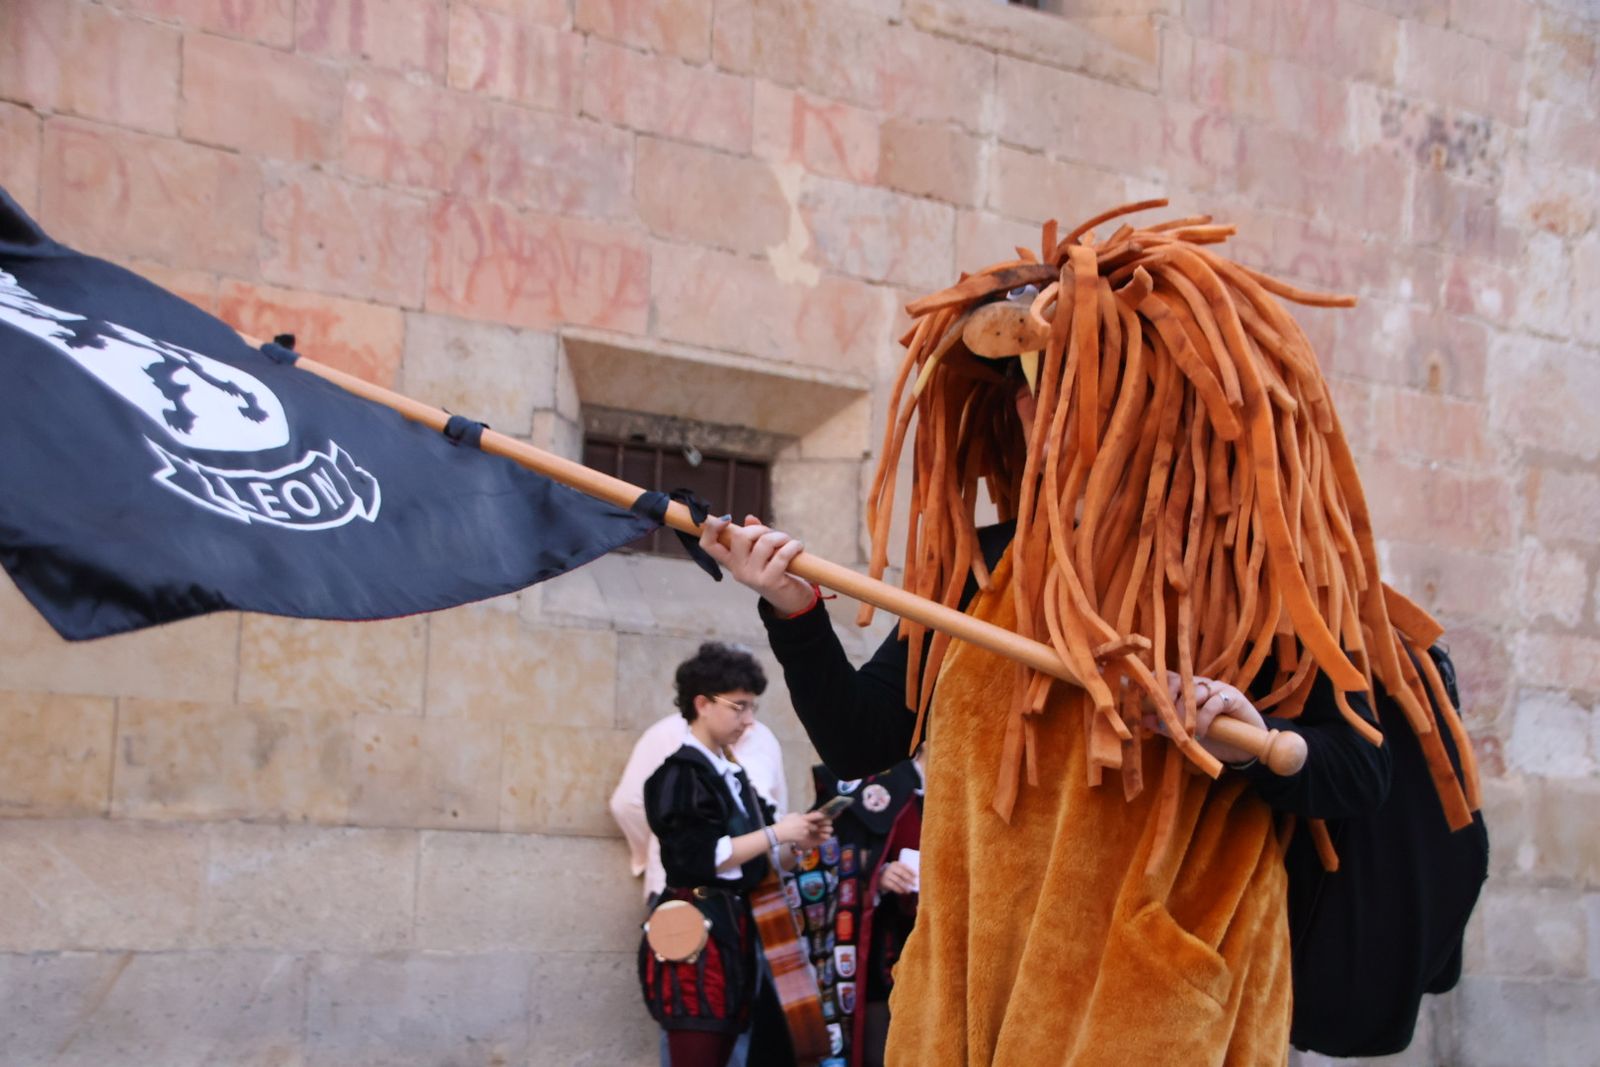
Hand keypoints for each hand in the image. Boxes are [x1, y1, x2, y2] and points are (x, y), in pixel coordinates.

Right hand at [699, 515, 814, 614]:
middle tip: (775, 535)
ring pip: (764, 543)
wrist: (791, 600)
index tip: (726, 518)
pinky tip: (798, 547)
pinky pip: (782, 554)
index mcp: (732, 562)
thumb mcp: (762, 554)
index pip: (708, 545)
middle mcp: (738, 570)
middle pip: (740, 536)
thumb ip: (754, 536)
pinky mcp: (769, 581)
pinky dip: (793, 546)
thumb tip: (750, 518)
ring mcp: (752, 577)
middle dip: (760, 529)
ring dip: (781, 537)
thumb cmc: (776, 572)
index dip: (711, 528)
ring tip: (789, 542)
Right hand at [774, 811, 831, 848]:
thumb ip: (801, 816)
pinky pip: (806, 837)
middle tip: (808, 826)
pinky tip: (798, 835)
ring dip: (808, 832)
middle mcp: (806, 825)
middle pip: (815, 826)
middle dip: (813, 827)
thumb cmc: (785, 823)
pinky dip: (804, 836)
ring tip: (800, 831)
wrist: (780, 833)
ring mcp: (805, 833)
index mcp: (804, 818)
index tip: (821, 816)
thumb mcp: (793, 815)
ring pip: (810, 832)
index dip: (820, 816)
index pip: (817, 816)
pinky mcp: (803, 838)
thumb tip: (805, 816)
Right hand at [879, 861, 917, 895]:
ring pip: (898, 880)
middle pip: (902, 873)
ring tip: (909, 890)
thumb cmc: (893, 874)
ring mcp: (887, 874)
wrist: (880, 877)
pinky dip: (899, 889)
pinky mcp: (884, 881)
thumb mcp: (898, 870)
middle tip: (914, 884)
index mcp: (895, 863)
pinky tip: (902, 892)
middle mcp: (890, 868)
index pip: (904, 866)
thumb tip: (915, 879)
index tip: (916, 876)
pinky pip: (893, 886)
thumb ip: (905, 873)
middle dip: (909, 879)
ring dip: (905, 886)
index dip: (911, 871)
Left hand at [1144, 671, 1264, 766]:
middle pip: (1180, 680)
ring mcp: (1218, 688)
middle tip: (1168, 718)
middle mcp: (1201, 685)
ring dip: (1186, 712)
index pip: (1169, 677)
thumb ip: (1167, 726)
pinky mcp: (1233, 696)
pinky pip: (1213, 703)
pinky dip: (1204, 718)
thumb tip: (1144, 719)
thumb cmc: (1214, 739)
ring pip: (1196, 691)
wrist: (1245, 749)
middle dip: (1170, 698)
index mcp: (1188, 689)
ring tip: (1185, 731)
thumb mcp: (1187, 734)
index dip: (1157, 683)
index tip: (1144, 695)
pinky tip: (1202, 733)